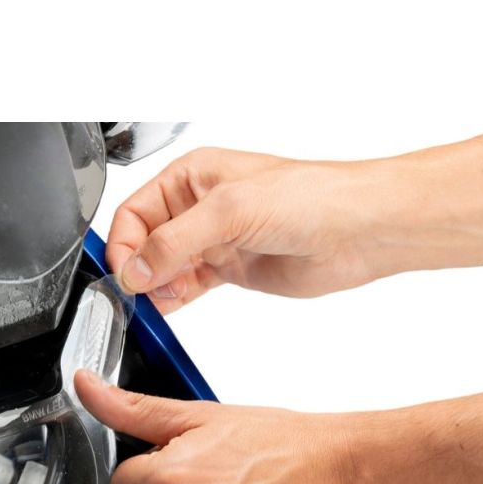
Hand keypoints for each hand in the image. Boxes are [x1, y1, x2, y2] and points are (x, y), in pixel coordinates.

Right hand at [106, 146, 385, 309]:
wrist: (359, 231)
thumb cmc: (311, 198)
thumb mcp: (230, 211)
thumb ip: (174, 242)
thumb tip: (134, 270)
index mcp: (191, 176)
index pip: (133, 212)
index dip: (123, 245)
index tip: (125, 275)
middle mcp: (198, 206)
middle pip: (143, 242)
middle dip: (138, 269)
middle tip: (142, 292)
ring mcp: (213, 239)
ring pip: (162, 268)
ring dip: (154, 288)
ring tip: (159, 301)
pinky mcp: (229, 268)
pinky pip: (185, 286)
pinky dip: (172, 299)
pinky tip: (170, 307)